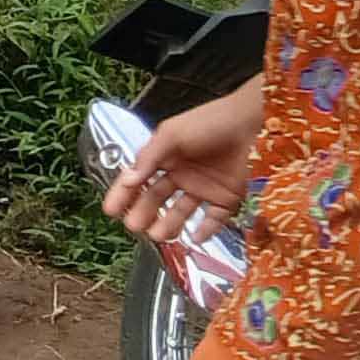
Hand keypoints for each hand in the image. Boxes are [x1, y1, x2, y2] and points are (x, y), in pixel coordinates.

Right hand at [106, 81, 259, 243]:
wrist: (249, 123)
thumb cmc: (207, 123)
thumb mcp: (171, 135)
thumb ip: (149, 157)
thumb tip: (129, 180)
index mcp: (165, 159)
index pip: (138, 180)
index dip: (123, 195)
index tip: (111, 210)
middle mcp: (182, 175)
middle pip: (158, 199)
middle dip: (144, 213)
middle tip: (134, 226)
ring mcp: (204, 188)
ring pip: (182, 212)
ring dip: (170, 225)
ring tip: (159, 236)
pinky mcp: (227, 198)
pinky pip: (214, 218)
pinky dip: (206, 230)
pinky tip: (196, 237)